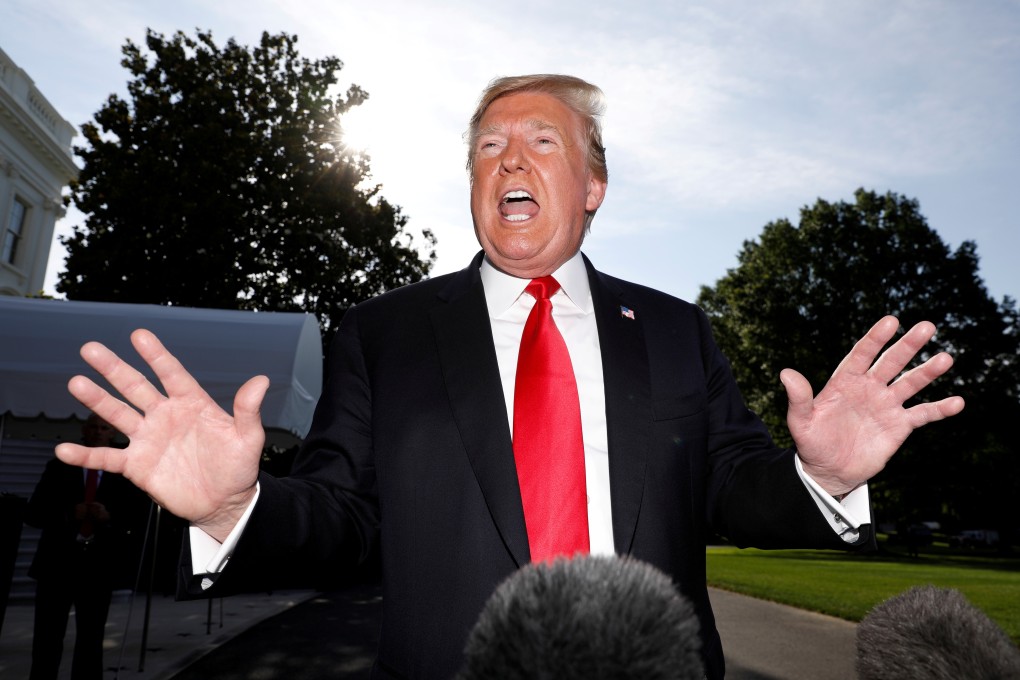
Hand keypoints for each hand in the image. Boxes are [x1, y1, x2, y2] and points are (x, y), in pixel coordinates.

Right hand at [55, 329, 268, 541]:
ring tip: (76, 383)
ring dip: (97, 400)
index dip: (156, 355)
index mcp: (191, 404)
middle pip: (135, 387)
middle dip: (114, 368)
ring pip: (117, 415)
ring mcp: (148, 439)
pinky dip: (86, 455)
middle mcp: (165, 416)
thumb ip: (248, 410)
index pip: (171, 374)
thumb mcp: (248, 438)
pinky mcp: (137, 465)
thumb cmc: (238, 467)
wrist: (224, 503)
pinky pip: (107, 458)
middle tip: (90, 348)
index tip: (139, 334)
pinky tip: (65, 450)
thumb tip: (261, 380)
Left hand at [781, 316, 964, 496]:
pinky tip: (958, 402)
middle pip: (891, 362)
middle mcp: (869, 388)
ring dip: (928, 372)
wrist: (829, 470)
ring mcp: (886, 405)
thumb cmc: (812, 442)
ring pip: (910, 383)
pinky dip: (940, 409)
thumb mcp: (800, 421)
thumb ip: (798, 398)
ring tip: (945, 358)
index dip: (876, 338)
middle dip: (908, 345)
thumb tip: (785, 373)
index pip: (862, 354)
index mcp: (845, 382)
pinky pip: (923, 414)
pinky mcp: (899, 426)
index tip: (891, 321)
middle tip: (927, 326)